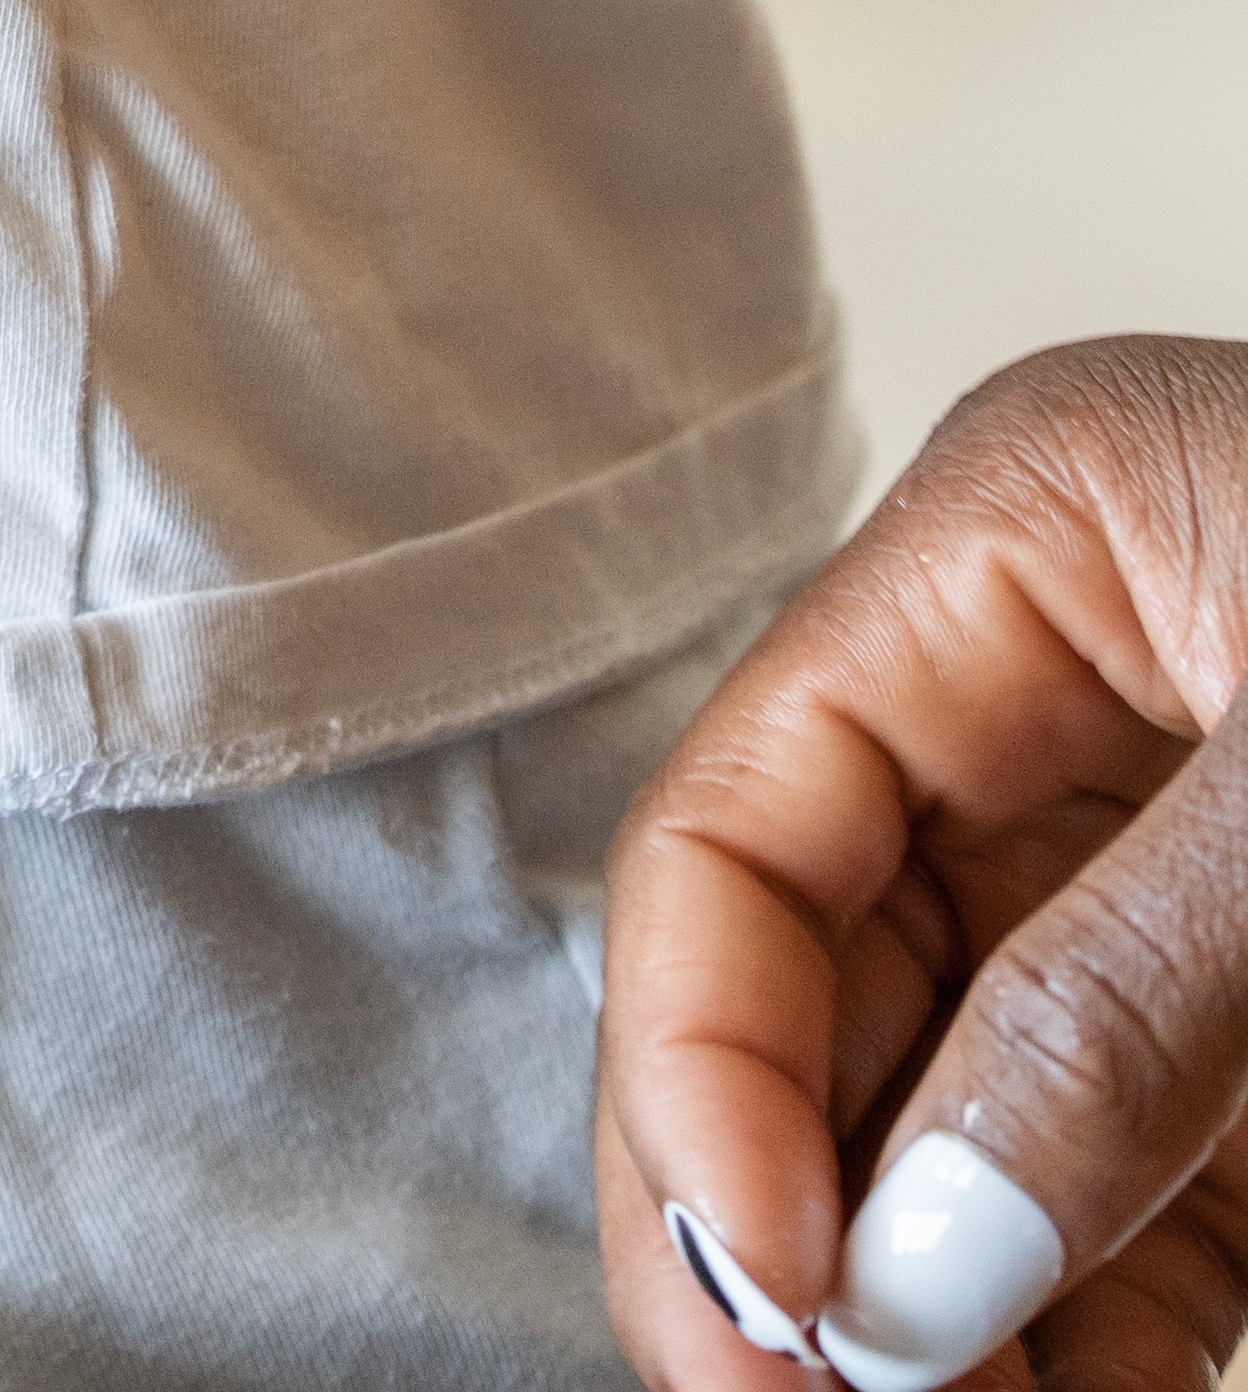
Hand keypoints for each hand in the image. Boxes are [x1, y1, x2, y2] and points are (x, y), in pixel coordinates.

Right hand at [604, 343, 1247, 1391]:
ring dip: (935, 1325)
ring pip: (956, 1129)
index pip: (743, 823)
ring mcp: (1159, 876)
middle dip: (792, 1233)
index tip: (772, 1293)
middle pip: (816, 998)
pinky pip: (1129, 1200)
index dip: (705, 1067)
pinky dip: (1086, 1342)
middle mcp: (1049, 716)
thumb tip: (923, 1265)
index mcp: (1014, 552)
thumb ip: (1131, 995)